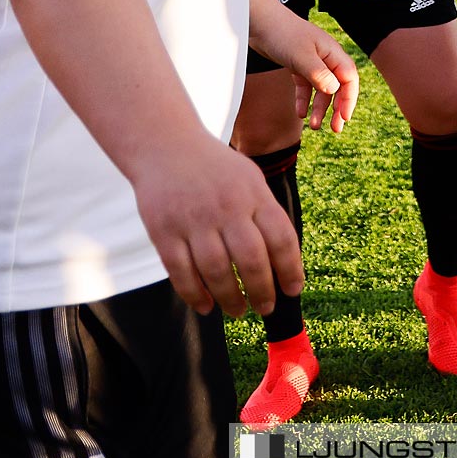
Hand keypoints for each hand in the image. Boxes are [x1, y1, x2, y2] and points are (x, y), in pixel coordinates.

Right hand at [126, 133, 303, 316]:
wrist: (166, 147)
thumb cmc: (217, 170)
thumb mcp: (250, 180)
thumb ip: (266, 215)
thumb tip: (285, 261)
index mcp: (254, 195)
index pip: (281, 238)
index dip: (290, 269)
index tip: (293, 290)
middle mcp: (226, 208)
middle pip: (252, 260)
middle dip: (262, 291)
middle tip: (266, 308)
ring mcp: (193, 220)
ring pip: (216, 271)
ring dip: (230, 298)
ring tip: (238, 311)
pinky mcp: (163, 231)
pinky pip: (181, 272)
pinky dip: (195, 294)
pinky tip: (206, 306)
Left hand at [290, 24, 358, 132]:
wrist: (259, 21)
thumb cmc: (283, 34)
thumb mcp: (301, 56)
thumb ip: (319, 74)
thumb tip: (335, 91)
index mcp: (333, 53)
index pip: (349, 79)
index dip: (349, 99)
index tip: (344, 118)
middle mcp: (326, 58)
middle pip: (339, 86)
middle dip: (338, 108)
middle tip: (335, 129)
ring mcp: (312, 61)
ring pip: (322, 89)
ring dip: (319, 108)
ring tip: (312, 126)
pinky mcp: (298, 64)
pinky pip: (306, 86)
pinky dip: (304, 100)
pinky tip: (299, 114)